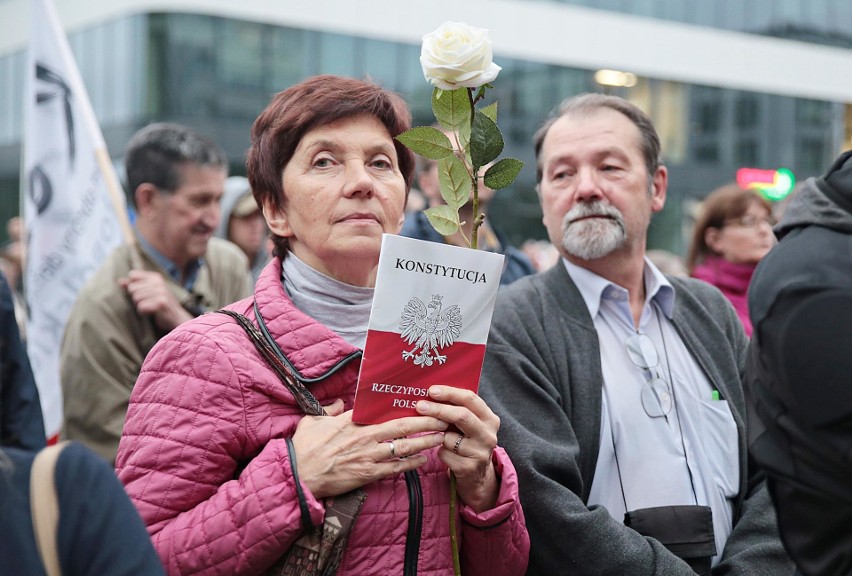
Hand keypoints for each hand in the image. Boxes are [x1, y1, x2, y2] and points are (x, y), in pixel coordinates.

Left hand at [119, 270, 192, 331]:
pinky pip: (141, 307)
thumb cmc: (161, 305)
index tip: (141, 293)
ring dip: (140, 306)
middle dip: (136, 298)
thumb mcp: (149, 292)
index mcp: (156, 277)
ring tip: (150, 308)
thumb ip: (134, 285)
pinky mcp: (161, 303)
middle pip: (132, 288)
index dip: (133, 286)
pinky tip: (151, 313)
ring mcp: (161, 292)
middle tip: (148, 303)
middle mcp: (159, 283)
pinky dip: (143, 312)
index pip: (133, 275)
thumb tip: (120, 281)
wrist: (177, 318)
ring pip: (136, 298)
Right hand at [292, 399, 447, 498]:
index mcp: (352, 420)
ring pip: (403, 447)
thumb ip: (328, 409)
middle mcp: (364, 436)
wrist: (298, 476)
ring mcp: (367, 456)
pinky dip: (411, 463)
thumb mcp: (312, 420)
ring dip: (424, 441)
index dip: (403, 405)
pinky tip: (424, 460)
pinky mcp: (368, 474)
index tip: (420, 400)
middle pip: (401, 426)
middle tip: (443, 416)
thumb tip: (338, 402)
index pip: (383, 409)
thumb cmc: (304, 448)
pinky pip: (395, 468)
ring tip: (440, 436)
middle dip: (425, 421)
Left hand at [415, 386, 499, 512]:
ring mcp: (481, 452)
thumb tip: (430, 394)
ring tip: (440, 438)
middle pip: (461, 416)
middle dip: (438, 409)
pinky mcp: (470, 468)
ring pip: (449, 437)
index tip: (431, 390)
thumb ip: (455, 409)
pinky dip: (439, 452)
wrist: (476, 476)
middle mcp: (488, 434)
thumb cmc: (466, 442)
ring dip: (438, 436)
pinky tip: (446, 454)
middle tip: (420, 406)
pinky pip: (444, 453)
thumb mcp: (467, 425)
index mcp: (489, 418)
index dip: (450, 393)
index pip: (470, 399)